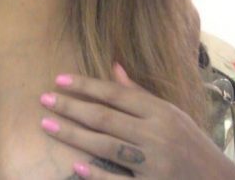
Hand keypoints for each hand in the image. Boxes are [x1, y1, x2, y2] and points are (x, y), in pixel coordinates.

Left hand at [39, 63, 234, 178]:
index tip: (59, 80)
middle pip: (105, 117)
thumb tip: (113, 65)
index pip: (115, 94)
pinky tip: (75, 166)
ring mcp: (154, 164)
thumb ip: (138, 92)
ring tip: (48, 124)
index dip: (85, 85)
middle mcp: (156, 134)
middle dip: (71, 107)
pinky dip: (98, 175)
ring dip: (73, 134)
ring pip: (105, 145)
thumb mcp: (170, 112)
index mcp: (160, 111)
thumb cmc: (190, 142)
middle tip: (44, 99)